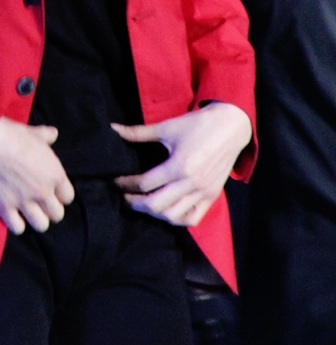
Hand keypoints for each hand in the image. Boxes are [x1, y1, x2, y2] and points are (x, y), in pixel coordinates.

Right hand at [0, 117, 74, 233]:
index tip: (53, 191)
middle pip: (57, 214)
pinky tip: (14, 215)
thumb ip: (47, 136)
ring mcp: (25, 202)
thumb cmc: (15, 135)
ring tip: (30, 212)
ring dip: (37, 219)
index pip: (68, 197)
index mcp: (55, 175)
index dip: (61, 194)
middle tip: (42, 203)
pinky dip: (17, 224)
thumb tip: (54, 133)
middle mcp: (43, 192)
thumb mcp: (36, 133)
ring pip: (41, 225)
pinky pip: (18, 228)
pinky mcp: (6, 208)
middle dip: (51, 209)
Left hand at [111, 102, 252, 226]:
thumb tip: (113, 129)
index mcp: (179, 166)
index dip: (126, 184)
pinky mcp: (212, 196)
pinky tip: (166, 211)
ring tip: (143, 203)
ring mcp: (203, 193)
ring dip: (154, 214)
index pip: (145, 183)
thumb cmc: (197, 124)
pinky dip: (177, 219)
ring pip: (173, 216)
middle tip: (125, 196)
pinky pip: (192, 218)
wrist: (230, 126)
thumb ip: (138, 133)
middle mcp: (191, 183)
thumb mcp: (166, 127)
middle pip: (156, 205)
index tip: (116, 181)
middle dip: (135, 203)